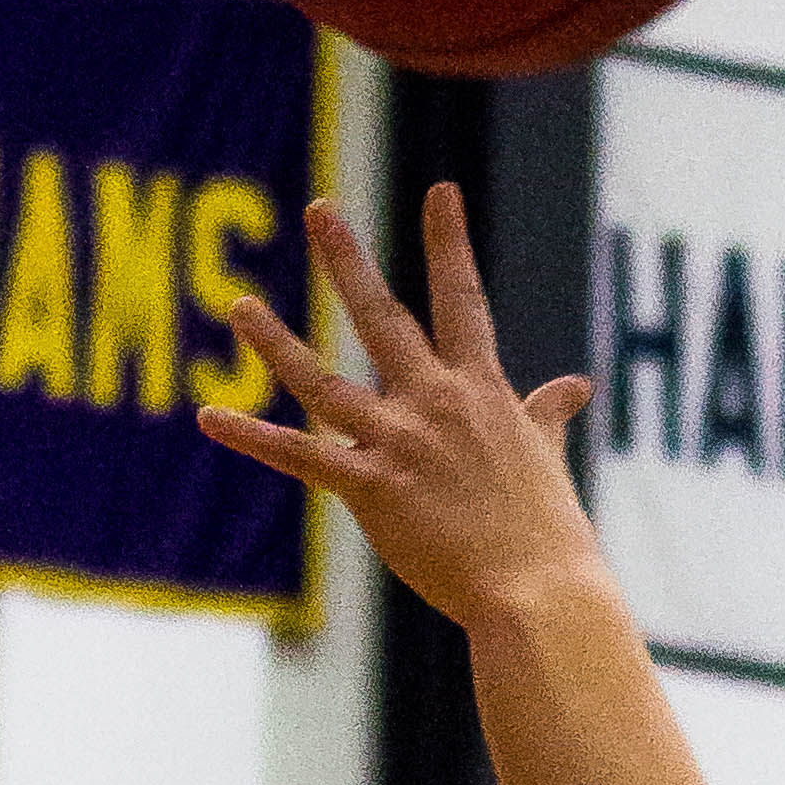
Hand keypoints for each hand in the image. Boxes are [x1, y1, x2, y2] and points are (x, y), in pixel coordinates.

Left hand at [199, 185, 601, 632]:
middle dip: (347, 260)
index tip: (439, 191)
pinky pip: (300, 456)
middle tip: (319, 210)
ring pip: (321, 379)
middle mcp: (435, 403)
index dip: (450, 242)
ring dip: (275, 341)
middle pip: (382, 317)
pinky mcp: (371, 489)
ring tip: (238, 304)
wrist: (539, 593)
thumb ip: (547, 415)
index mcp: (480, 391)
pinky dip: (252, 436)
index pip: (463, 301)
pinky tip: (210, 415)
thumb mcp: (548, 460)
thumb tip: (575, 387)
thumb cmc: (549, 535)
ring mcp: (399, 442)